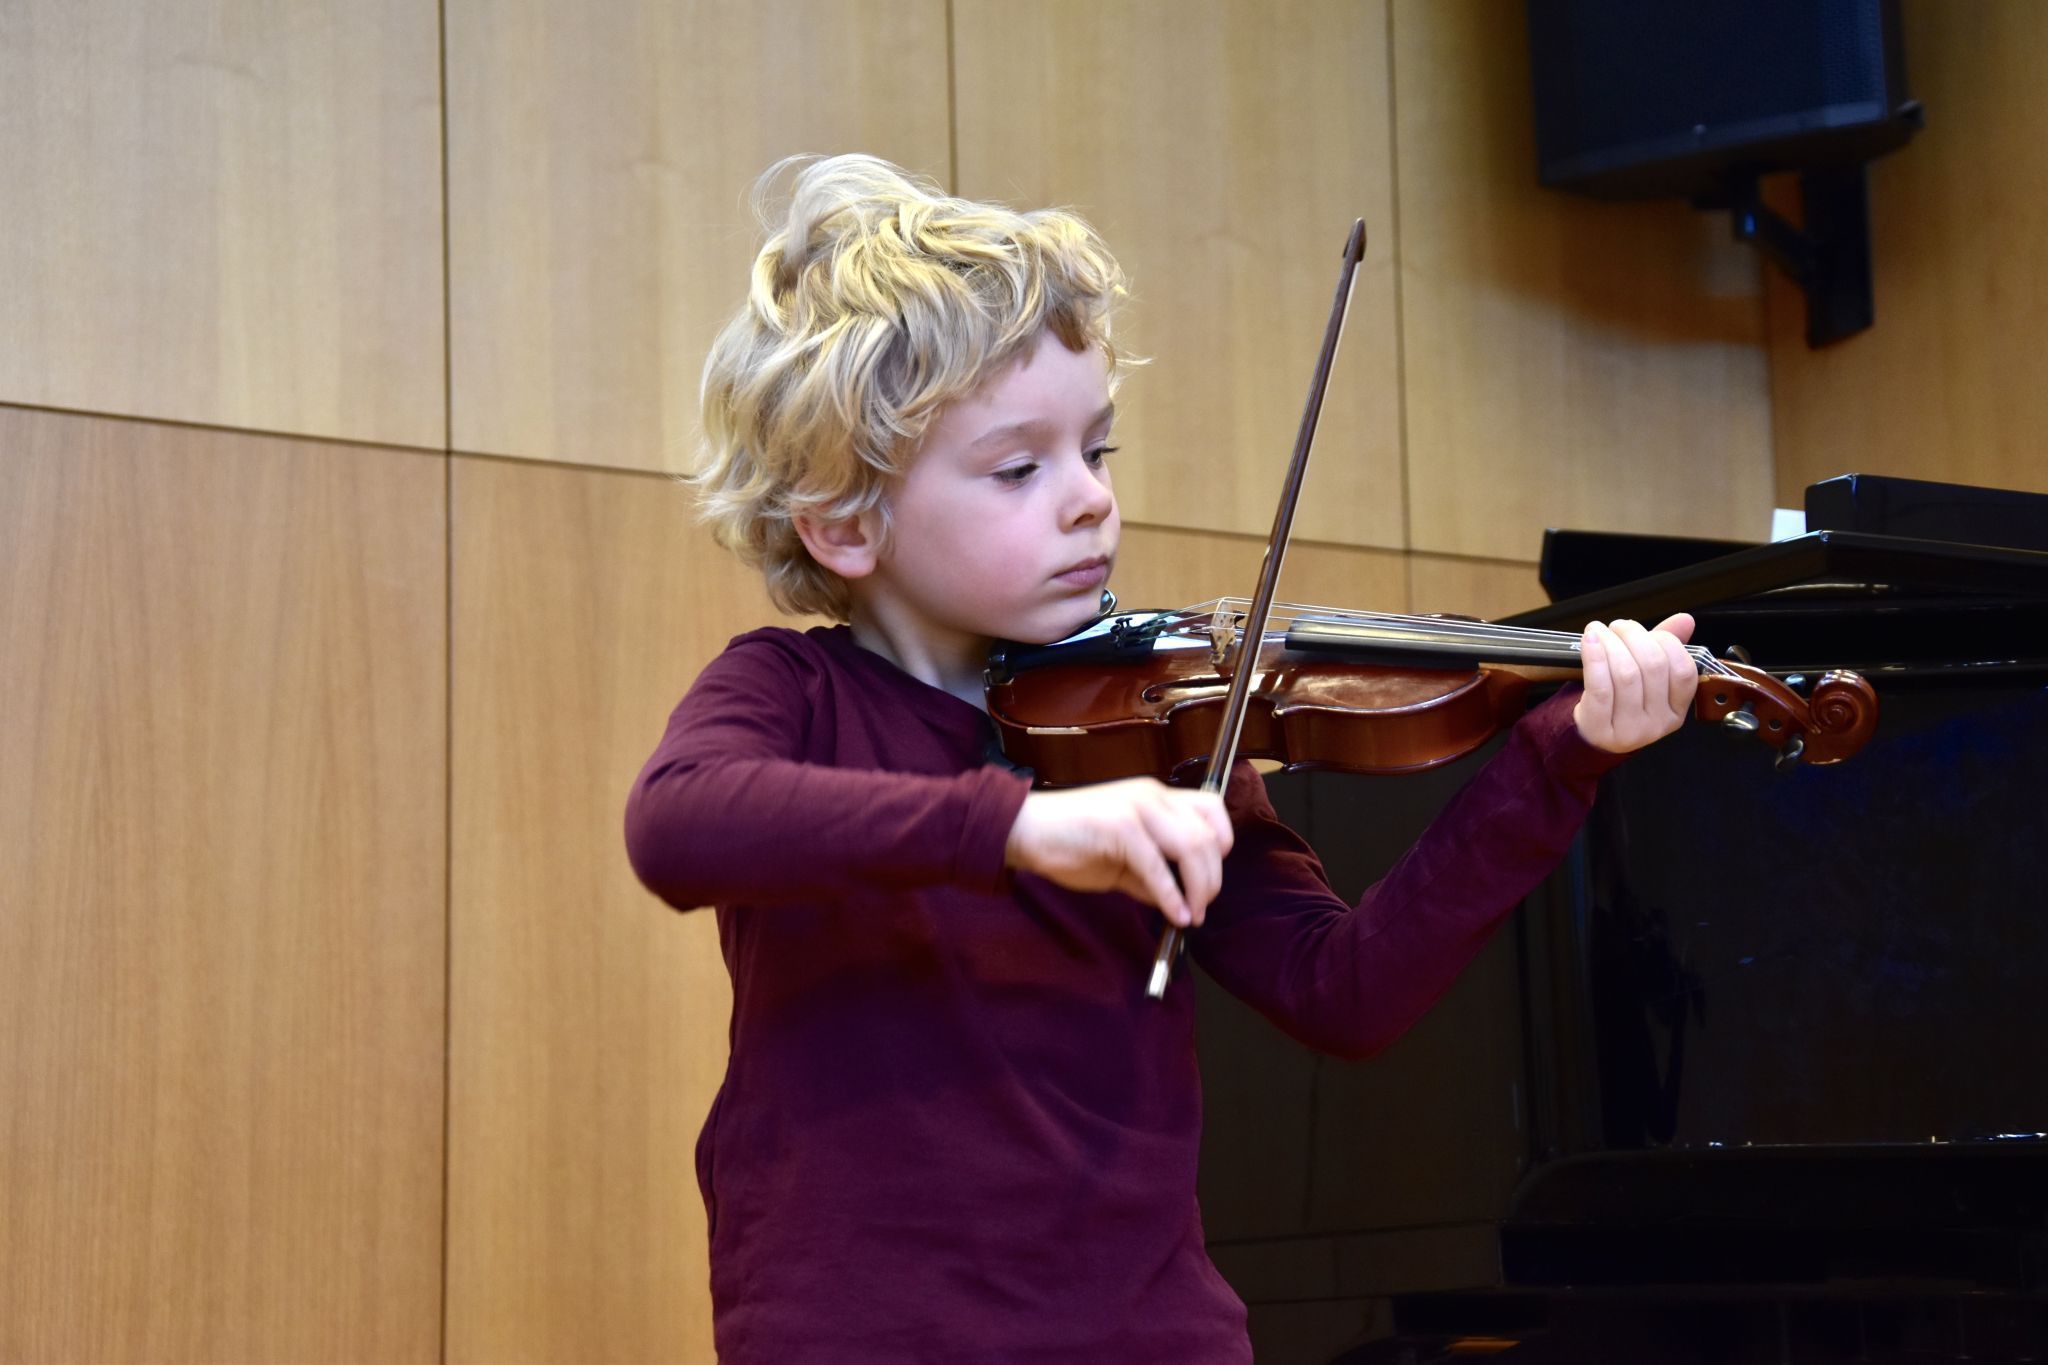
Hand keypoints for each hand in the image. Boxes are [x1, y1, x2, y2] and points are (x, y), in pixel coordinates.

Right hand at [1004, 778, 1233, 927]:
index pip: (1211, 808)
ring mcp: (1136, 808)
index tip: (1213, 874)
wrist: (1025, 831)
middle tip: (1203, 907)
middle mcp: (1152, 795)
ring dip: (1199, 888)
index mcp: (1155, 795)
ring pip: (1192, 846)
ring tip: (1192, 915)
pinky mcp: (1120, 828)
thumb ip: (1152, 872)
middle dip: (1212, 878)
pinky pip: (1157, 867)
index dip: (1222, 842)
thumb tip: (1181, 900)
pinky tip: (1176, 916)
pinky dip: (1172, 897)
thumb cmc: (1070, 842)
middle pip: (1207, 834)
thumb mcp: (1122, 858)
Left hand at [1573, 613, 1698, 753]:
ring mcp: (1630, 728)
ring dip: (1612, 643)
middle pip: (1653, 666)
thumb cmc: (1622, 701)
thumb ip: (1667, 647)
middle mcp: (1658, 722)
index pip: (1683, 670)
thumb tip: (1685, 620)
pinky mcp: (1600, 727)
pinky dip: (1594, 657)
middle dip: (1634, 636)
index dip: (1666, 642)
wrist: (1592, 735)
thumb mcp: (1647, 678)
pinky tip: (1590, 640)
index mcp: (1676, 709)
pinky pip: (1600, 687)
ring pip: (1626, 674)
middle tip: (1618, 626)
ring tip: (1599, 631)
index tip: (1646, 631)